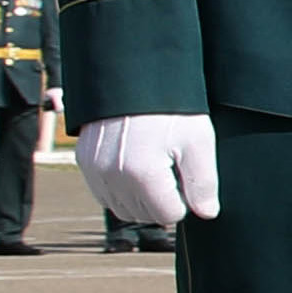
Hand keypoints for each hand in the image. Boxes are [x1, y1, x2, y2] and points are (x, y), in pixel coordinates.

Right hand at [79, 112, 219, 228]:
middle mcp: (113, 176)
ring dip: (142, 201)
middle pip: (144, 215)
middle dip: (163, 202)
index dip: (185, 200)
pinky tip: (138, 169)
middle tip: (174, 172)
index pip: (169, 215)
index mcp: (143, 173)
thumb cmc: (171, 107)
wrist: (133, 77)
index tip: (188, 178)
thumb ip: (204, 182)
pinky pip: (103, 194)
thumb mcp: (198, 140)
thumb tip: (207, 213)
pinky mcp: (84, 162)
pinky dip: (122, 191)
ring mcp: (94, 170)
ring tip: (158, 171)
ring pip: (122, 209)